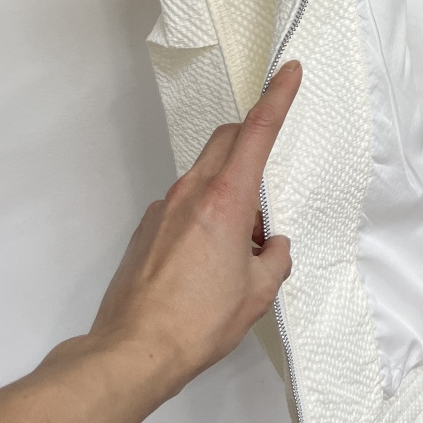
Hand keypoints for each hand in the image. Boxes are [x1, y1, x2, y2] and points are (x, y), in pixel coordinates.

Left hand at [87, 59, 302, 400]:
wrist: (133, 351)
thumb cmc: (198, 322)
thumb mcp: (258, 293)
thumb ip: (275, 259)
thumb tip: (273, 248)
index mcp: (226, 200)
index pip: (257, 132)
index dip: (277, 96)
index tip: (289, 71)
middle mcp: (192, 193)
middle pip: (227, 140)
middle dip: (252, 139)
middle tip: (271, 178)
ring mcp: (164, 208)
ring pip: (205, 174)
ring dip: (230, 189)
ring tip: (241, 244)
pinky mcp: (147, 229)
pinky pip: (185, 204)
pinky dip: (205, 214)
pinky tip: (209, 260)